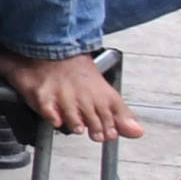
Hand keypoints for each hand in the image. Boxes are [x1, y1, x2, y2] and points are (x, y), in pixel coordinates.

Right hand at [0, 41, 145, 142]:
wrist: (48, 47)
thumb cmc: (75, 71)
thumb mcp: (103, 91)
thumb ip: (120, 115)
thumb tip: (137, 132)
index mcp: (102, 95)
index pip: (113, 122)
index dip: (110, 129)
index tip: (107, 131)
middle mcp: (84, 96)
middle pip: (96, 125)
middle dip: (96, 131)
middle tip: (92, 130)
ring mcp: (64, 96)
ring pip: (75, 123)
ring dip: (76, 125)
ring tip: (76, 123)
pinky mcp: (43, 96)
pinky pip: (51, 115)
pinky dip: (54, 119)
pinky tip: (57, 117)